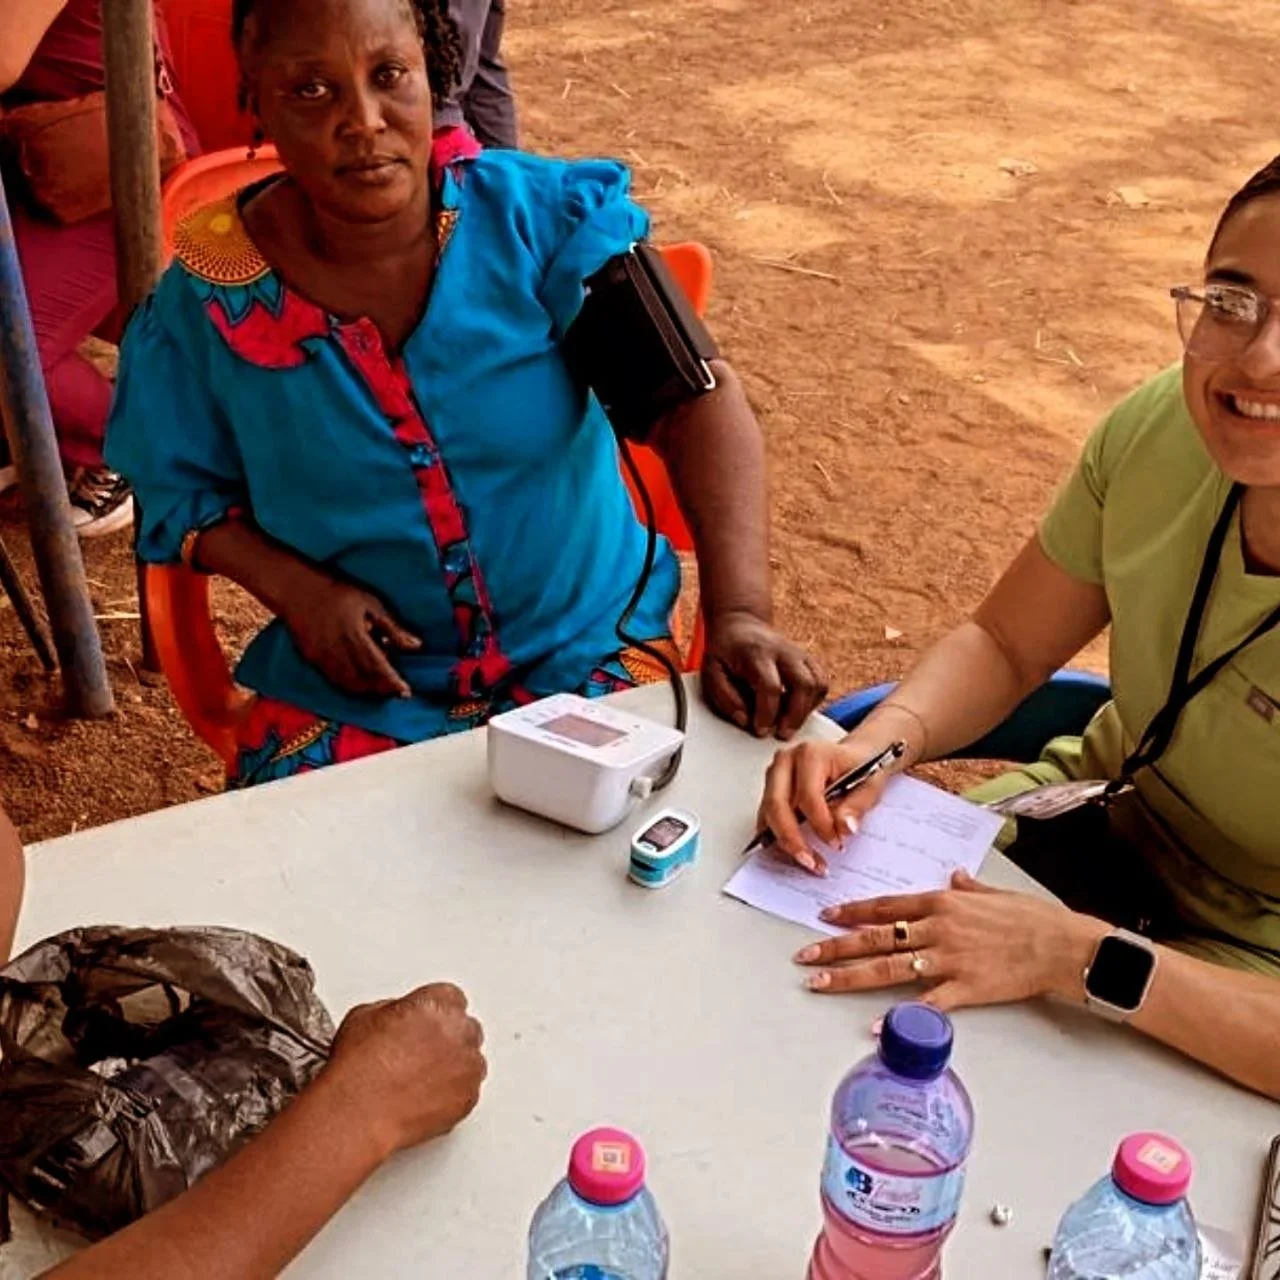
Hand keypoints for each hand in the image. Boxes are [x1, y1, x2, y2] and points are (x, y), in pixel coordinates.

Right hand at [281, 575, 420, 699]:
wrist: (298, 590)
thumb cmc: (339, 592)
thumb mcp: (372, 604)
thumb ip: (393, 628)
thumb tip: (416, 646)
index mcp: (356, 638)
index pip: (379, 668)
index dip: (393, 683)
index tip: (406, 692)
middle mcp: (339, 652)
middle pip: (365, 680)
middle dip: (383, 689)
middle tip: (397, 691)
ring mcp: (323, 658)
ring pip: (349, 684)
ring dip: (367, 691)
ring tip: (382, 689)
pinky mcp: (313, 659)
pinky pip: (334, 680)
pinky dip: (350, 686)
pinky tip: (359, 684)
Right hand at [324, 984, 486, 1156]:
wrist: (357, 1114)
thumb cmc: (357, 1070)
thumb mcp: (364, 1016)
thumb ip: (394, 1009)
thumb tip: (400, 1017)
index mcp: (435, 1004)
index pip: (450, 998)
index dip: (435, 1013)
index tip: (427, 1024)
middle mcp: (458, 1031)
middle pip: (464, 1027)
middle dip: (447, 1039)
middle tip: (420, 1055)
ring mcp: (467, 1065)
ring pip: (469, 1059)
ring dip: (452, 1066)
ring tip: (420, 1080)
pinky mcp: (468, 1097)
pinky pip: (468, 1090)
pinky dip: (452, 1094)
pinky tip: (425, 1097)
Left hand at [702, 609, 826, 740]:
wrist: (741, 625)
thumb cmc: (725, 652)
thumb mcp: (711, 671)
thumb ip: (724, 698)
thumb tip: (745, 720)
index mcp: (756, 653)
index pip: (770, 686)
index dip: (767, 713)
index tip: (760, 729)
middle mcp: (783, 651)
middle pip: (803, 684)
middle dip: (795, 715)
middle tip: (782, 733)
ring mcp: (799, 654)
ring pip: (818, 684)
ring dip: (807, 710)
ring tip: (789, 723)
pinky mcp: (808, 660)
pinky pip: (822, 683)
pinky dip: (814, 701)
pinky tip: (796, 709)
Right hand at [757, 735, 893, 874]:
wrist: (854, 757)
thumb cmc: (861, 767)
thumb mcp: (870, 785)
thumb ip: (857, 806)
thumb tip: (844, 827)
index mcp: (811, 754)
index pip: (808, 796)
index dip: (820, 824)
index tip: (836, 844)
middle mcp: (786, 760)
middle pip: (777, 804)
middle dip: (792, 839)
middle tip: (811, 862)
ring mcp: (775, 774)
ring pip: (768, 813)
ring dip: (784, 842)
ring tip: (807, 861)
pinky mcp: (771, 788)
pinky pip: (767, 816)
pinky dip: (778, 836)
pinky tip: (794, 851)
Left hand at [792, 871, 1107, 1008]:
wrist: (1062, 945)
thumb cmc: (1033, 918)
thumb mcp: (995, 892)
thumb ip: (968, 887)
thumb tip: (954, 876)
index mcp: (941, 902)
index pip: (885, 906)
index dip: (851, 911)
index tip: (825, 916)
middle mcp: (937, 927)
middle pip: (875, 936)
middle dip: (835, 946)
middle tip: (804, 954)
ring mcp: (948, 958)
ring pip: (887, 966)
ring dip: (849, 976)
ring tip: (818, 983)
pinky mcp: (964, 988)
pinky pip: (924, 1004)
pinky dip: (898, 1015)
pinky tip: (874, 1025)